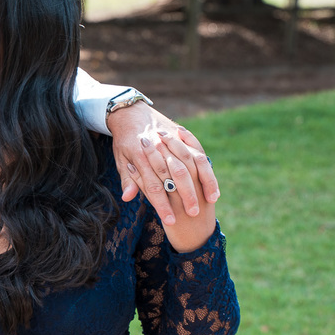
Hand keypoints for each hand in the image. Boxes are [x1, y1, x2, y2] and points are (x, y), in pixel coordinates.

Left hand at [107, 104, 218, 225]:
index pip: (154, 187)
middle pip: (177, 176)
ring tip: (211, 199)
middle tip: (194, 214)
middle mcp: (159, 148)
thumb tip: (127, 198)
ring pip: (194, 164)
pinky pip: (199, 152)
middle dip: (187, 197)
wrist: (131, 112)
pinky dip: (207, 167)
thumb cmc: (124, 140)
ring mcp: (174, 142)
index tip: (171, 221)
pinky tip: (213, 185)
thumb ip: (127, 178)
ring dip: (205, 182)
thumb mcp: (121, 159)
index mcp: (141, 156)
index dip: (162, 205)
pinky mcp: (183, 139)